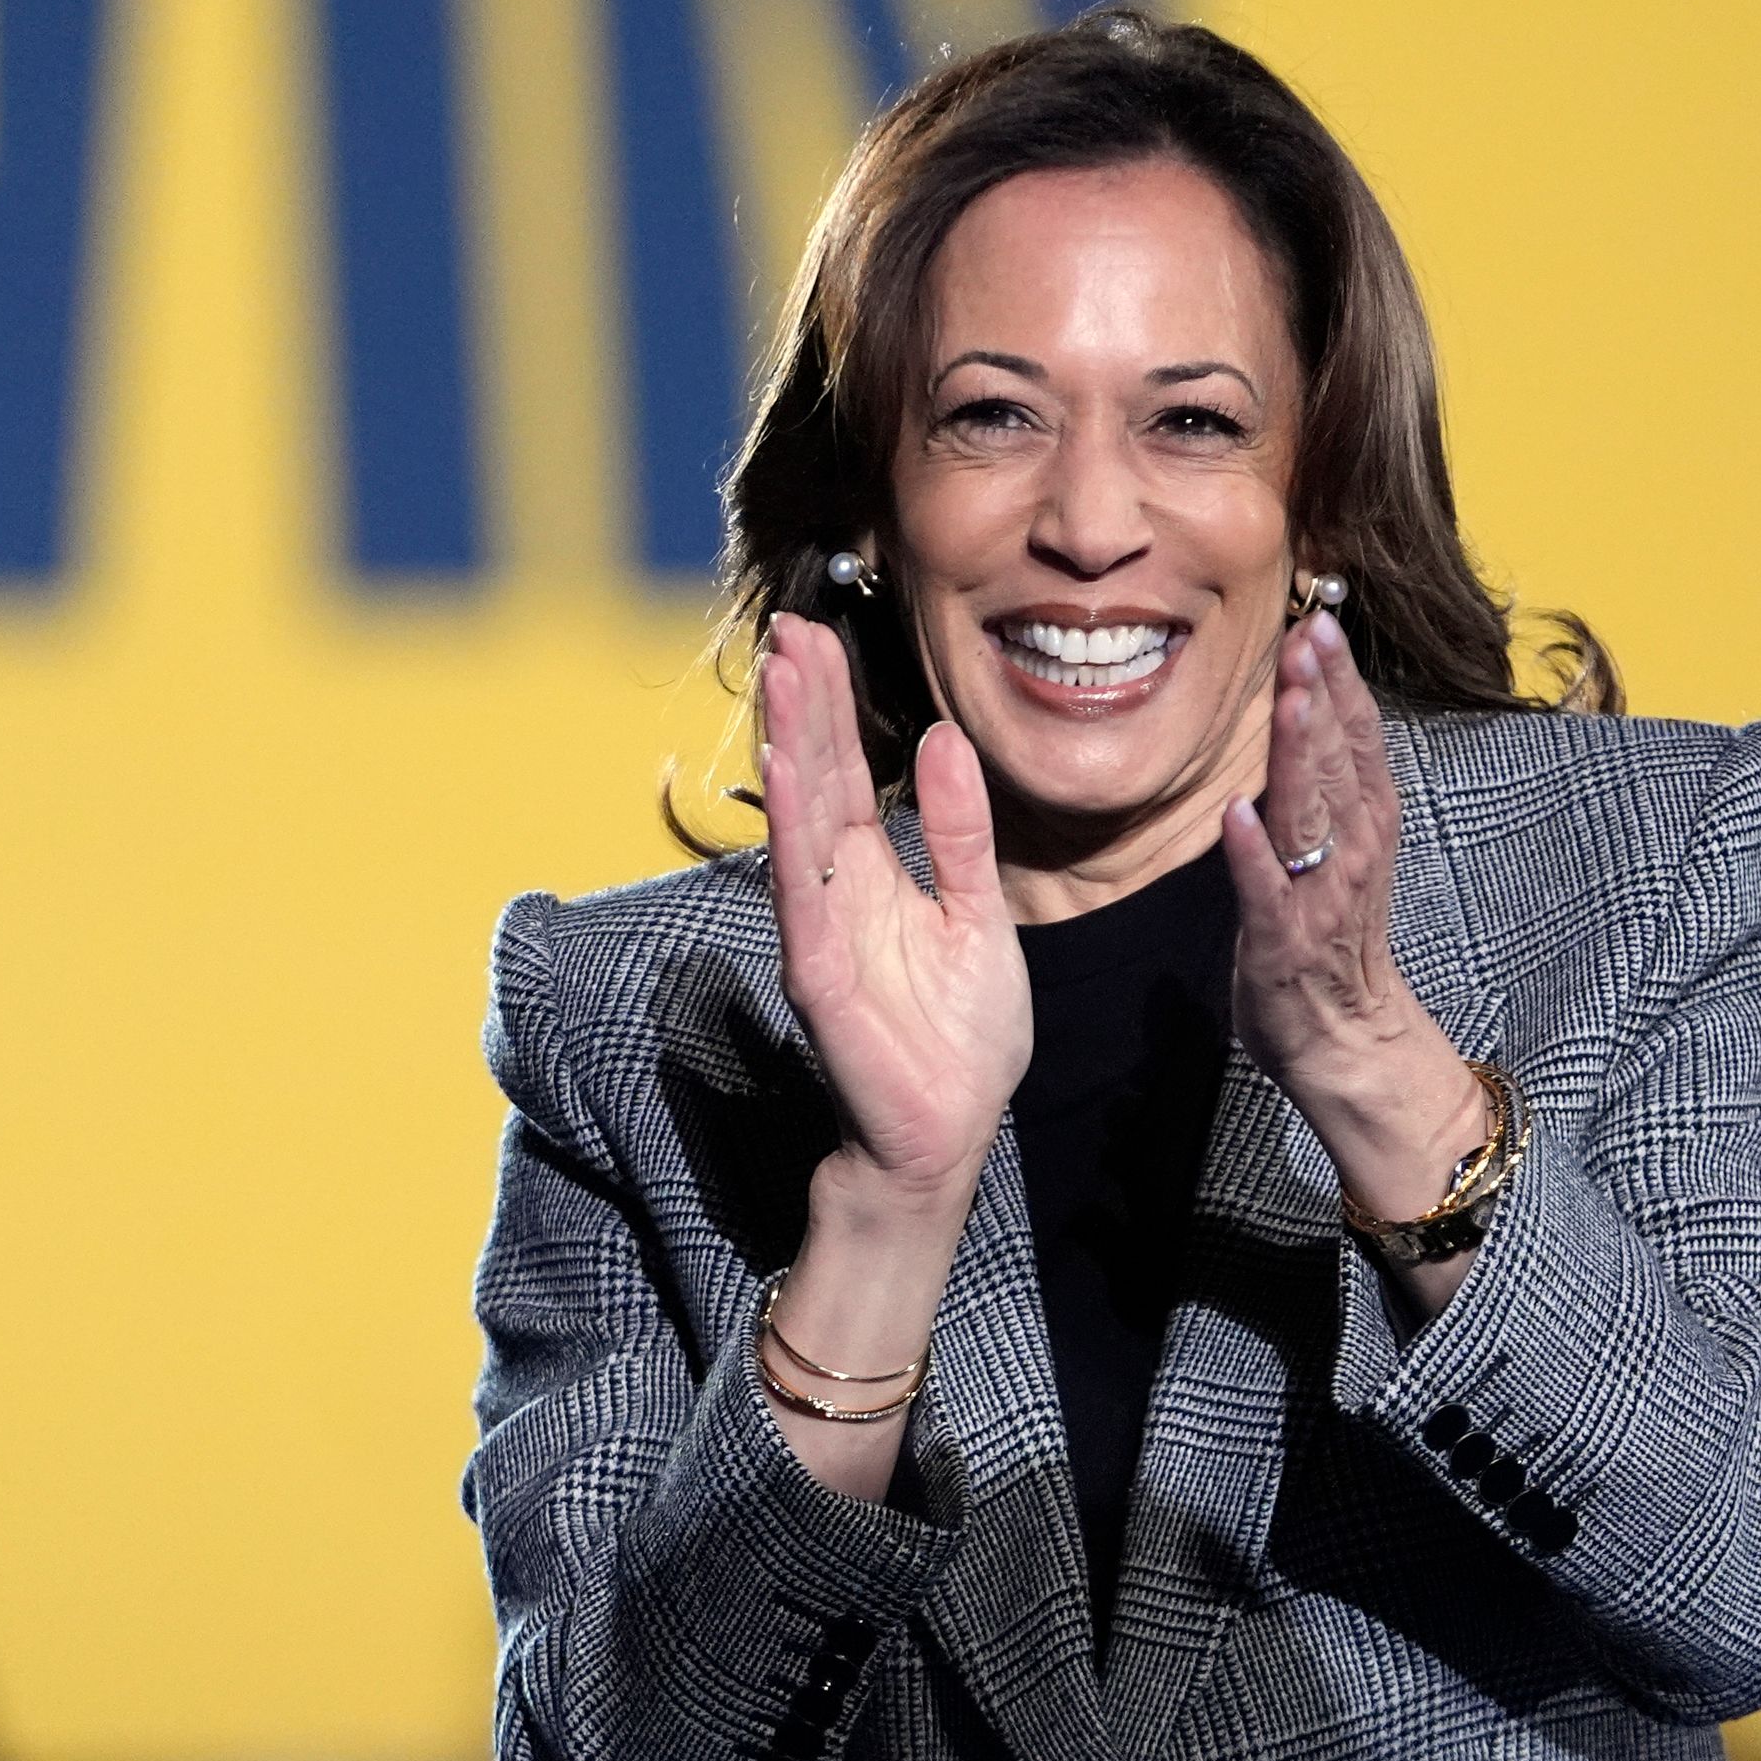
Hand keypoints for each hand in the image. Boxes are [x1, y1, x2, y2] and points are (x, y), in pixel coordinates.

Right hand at [760, 615, 1030, 1214]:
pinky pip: (803, 894)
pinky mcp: (820, 977)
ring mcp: (822, 931)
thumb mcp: (980, 916)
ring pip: (799, 822)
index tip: (817, 634)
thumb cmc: (959, 1037)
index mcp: (876, 875)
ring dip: (788, 746)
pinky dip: (791, 835)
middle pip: (815, 780)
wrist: (949, 1135)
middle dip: (802, 703)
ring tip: (780, 675)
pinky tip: (782, 775)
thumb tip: (947, 740)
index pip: (848, 772)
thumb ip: (960, 835)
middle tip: (788, 625)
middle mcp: (837, 892)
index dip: (833, 705)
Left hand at [1225, 610, 1494, 1306]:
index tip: (1324, 619)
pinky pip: (1267, 894)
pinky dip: (1253, 857)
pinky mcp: (1285, 943)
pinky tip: (1237, 817)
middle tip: (1312, 630)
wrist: (1348, 1043)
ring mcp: (1320, 895)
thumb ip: (1320, 789)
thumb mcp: (1334, 853)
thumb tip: (1301, 715)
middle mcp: (1351, 850)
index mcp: (1362, 824)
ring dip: (1299, 753)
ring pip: (1312, 812)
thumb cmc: (1331, 944)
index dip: (1340, 679)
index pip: (1353, 737)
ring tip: (1289, 696)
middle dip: (1323, 692)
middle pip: (1337, 758)